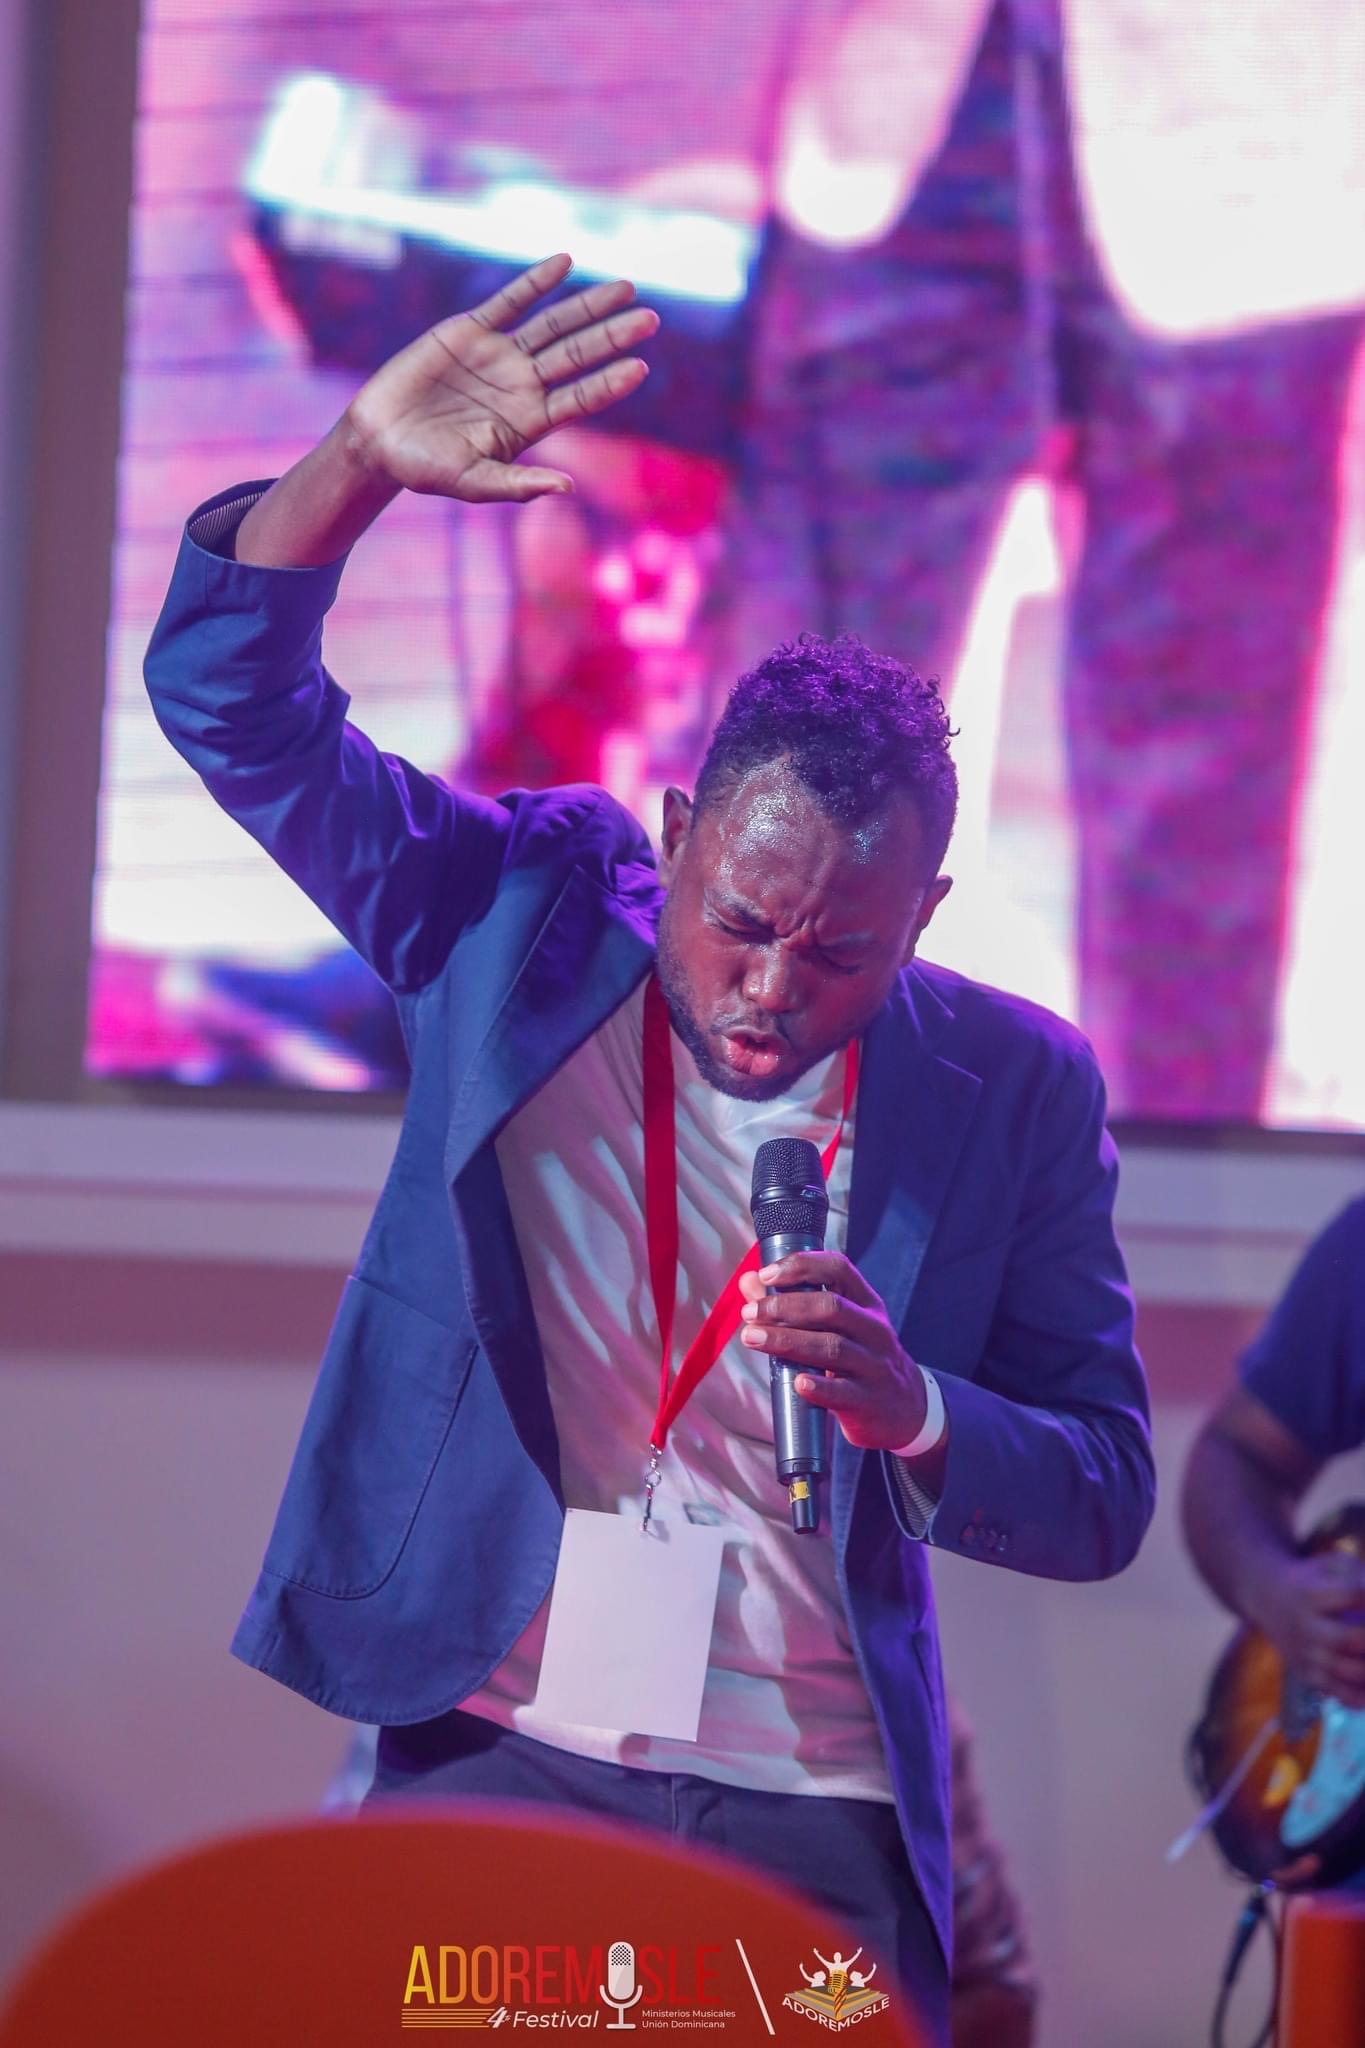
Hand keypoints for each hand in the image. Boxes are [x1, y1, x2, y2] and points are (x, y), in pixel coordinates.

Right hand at [343, 252, 657, 503]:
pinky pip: (510, 300)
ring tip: (627, 288)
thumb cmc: (426, 469)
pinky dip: (536, 282)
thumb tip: (568, 487)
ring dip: (589, 307)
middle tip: (651, 319)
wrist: (379, 439)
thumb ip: (518, 484)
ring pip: (554, 325)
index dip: (609, 382)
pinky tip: (565, 263)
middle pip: (578, 355)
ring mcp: (500, 356)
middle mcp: (523, 385)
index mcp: (530, 421)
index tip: (640, 367)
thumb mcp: (473, 481)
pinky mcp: (471, 331)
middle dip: (613, 336)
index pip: (581, 397)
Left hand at [738, 1251, 927, 1451]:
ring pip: (833, 1347)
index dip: (802, 1266)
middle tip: (751, 1313)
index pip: (839, 1269)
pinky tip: (798, 1381)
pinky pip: (843, 1392)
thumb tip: (748, 1281)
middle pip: (831, 1308)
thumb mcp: (838, 1327)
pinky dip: (819, 1387)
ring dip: (788, 1341)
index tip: (767, 1274)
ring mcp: (875, 1365)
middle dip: (785, 1307)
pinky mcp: (869, 1401)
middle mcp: (874, 1329)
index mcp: (866, 1303)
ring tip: (752, 1338)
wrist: (904, 1409)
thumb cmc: (859, 1359)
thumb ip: (790, 1304)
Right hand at [1255, 1549, 1364, 1706]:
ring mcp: (1304, 1652)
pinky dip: (1360, 1696)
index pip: (1350, 1595)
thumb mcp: (1330, 1564)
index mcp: (1310, 1593)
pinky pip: (1336, 1691)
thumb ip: (1358, 1572)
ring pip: (1344, 1670)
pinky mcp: (1305, 1673)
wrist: (1266, 1598)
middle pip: (1345, 1639)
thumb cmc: (1311, 1579)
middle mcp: (1304, 1625)